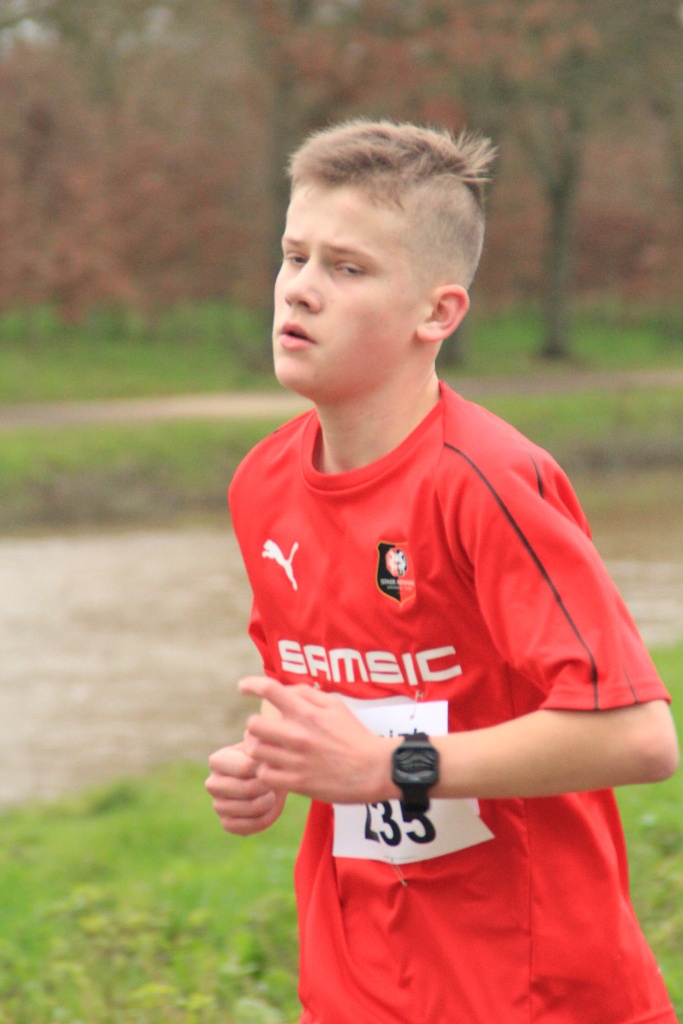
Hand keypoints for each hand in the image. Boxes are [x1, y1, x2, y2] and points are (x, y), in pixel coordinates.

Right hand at [205, 741, 286, 834]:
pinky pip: (245, 827)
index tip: (272, 764)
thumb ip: (260, 738)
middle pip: (247, 790)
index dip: (265, 769)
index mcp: (218, 760)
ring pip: (249, 809)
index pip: (244, 768)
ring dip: (267, 803)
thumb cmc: (270, 756)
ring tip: (272, 793)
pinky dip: (262, 820)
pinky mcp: (226, 823)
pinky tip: (267, 808)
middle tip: (273, 782)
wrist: (274, 776)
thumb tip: (249, 734)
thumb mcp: (268, 742)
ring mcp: (217, 804)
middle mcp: (212, 783)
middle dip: (267, 787)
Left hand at [239, 676, 398, 804]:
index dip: (250, 684)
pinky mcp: (296, 783)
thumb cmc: (355, 735)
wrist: (374, 770)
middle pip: (253, 725)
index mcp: (307, 713)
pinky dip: (265, 770)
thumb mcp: (335, 705)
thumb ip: (307, 694)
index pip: (269, 690)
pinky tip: (275, 768)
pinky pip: (264, 775)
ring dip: (258, 748)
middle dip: (254, 725)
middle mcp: (297, 735)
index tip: (243, 687)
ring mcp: (295, 761)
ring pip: (254, 751)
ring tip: (267, 750)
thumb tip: (283, 690)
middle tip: (262, 730)